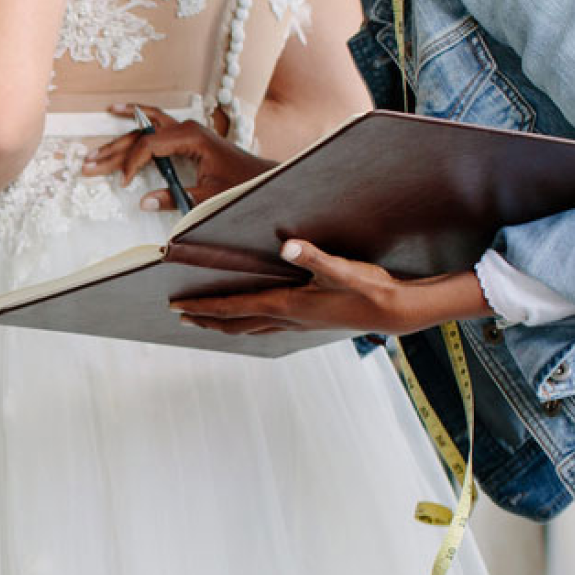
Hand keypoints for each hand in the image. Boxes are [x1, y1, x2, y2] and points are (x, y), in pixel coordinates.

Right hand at [84, 107, 272, 206]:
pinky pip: (153, 124)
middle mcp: (185, 127)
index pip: (149, 146)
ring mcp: (184, 128)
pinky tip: (118, 111)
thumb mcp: (209, 196)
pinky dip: (134, 120)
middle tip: (87, 164)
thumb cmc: (240, 185)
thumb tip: (143, 202)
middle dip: (113, 152)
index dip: (132, 165)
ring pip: (143, 130)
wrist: (261, 176)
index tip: (124, 184)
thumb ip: (175, 198)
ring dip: (117, 141)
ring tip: (92, 152)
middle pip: (140, 136)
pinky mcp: (184, 135)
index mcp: (191, 137)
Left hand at [172, 241, 487, 337]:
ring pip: (249, 328)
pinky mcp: (308, 321)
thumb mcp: (343, 268)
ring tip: (204, 320)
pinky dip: (247, 324)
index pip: (236, 307)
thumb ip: (315, 256)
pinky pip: (266, 327)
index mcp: (287, 305)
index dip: (205, 306)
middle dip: (206, 319)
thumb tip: (289, 246)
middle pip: (235, 323)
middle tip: (178, 315)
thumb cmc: (370, 288)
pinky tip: (249, 320)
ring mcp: (297, 324)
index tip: (178, 306)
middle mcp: (287, 319)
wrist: (396, 312)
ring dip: (224, 324)